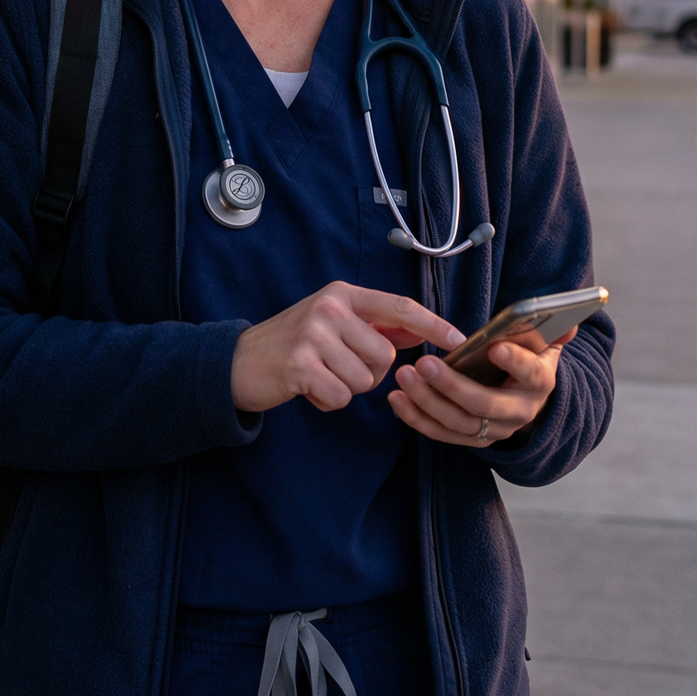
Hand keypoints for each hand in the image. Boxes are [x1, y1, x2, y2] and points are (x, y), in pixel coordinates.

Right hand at [231, 283, 464, 413]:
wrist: (237, 362)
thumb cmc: (292, 344)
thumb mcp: (333, 324)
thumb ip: (374, 326)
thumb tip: (418, 330)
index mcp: (343, 294)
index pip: (399, 307)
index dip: (433, 324)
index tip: (460, 341)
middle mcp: (330, 307)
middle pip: (385, 356)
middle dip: (369, 374)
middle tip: (338, 369)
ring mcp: (314, 334)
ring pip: (365, 380)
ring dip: (346, 388)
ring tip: (319, 376)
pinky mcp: (300, 363)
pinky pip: (341, 396)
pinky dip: (328, 401)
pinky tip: (307, 388)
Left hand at [387, 328, 576, 446]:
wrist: (529, 400)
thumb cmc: (529, 360)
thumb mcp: (545, 345)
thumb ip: (555, 331)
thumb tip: (569, 323)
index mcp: (540, 381)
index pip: (529, 372)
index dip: (515, 361)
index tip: (495, 347)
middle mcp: (519, 411)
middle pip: (484, 404)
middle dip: (452, 386)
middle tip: (424, 363)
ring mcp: (495, 430)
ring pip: (459, 423)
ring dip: (427, 402)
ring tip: (404, 376)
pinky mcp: (472, 439)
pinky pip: (441, 434)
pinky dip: (417, 419)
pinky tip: (397, 399)